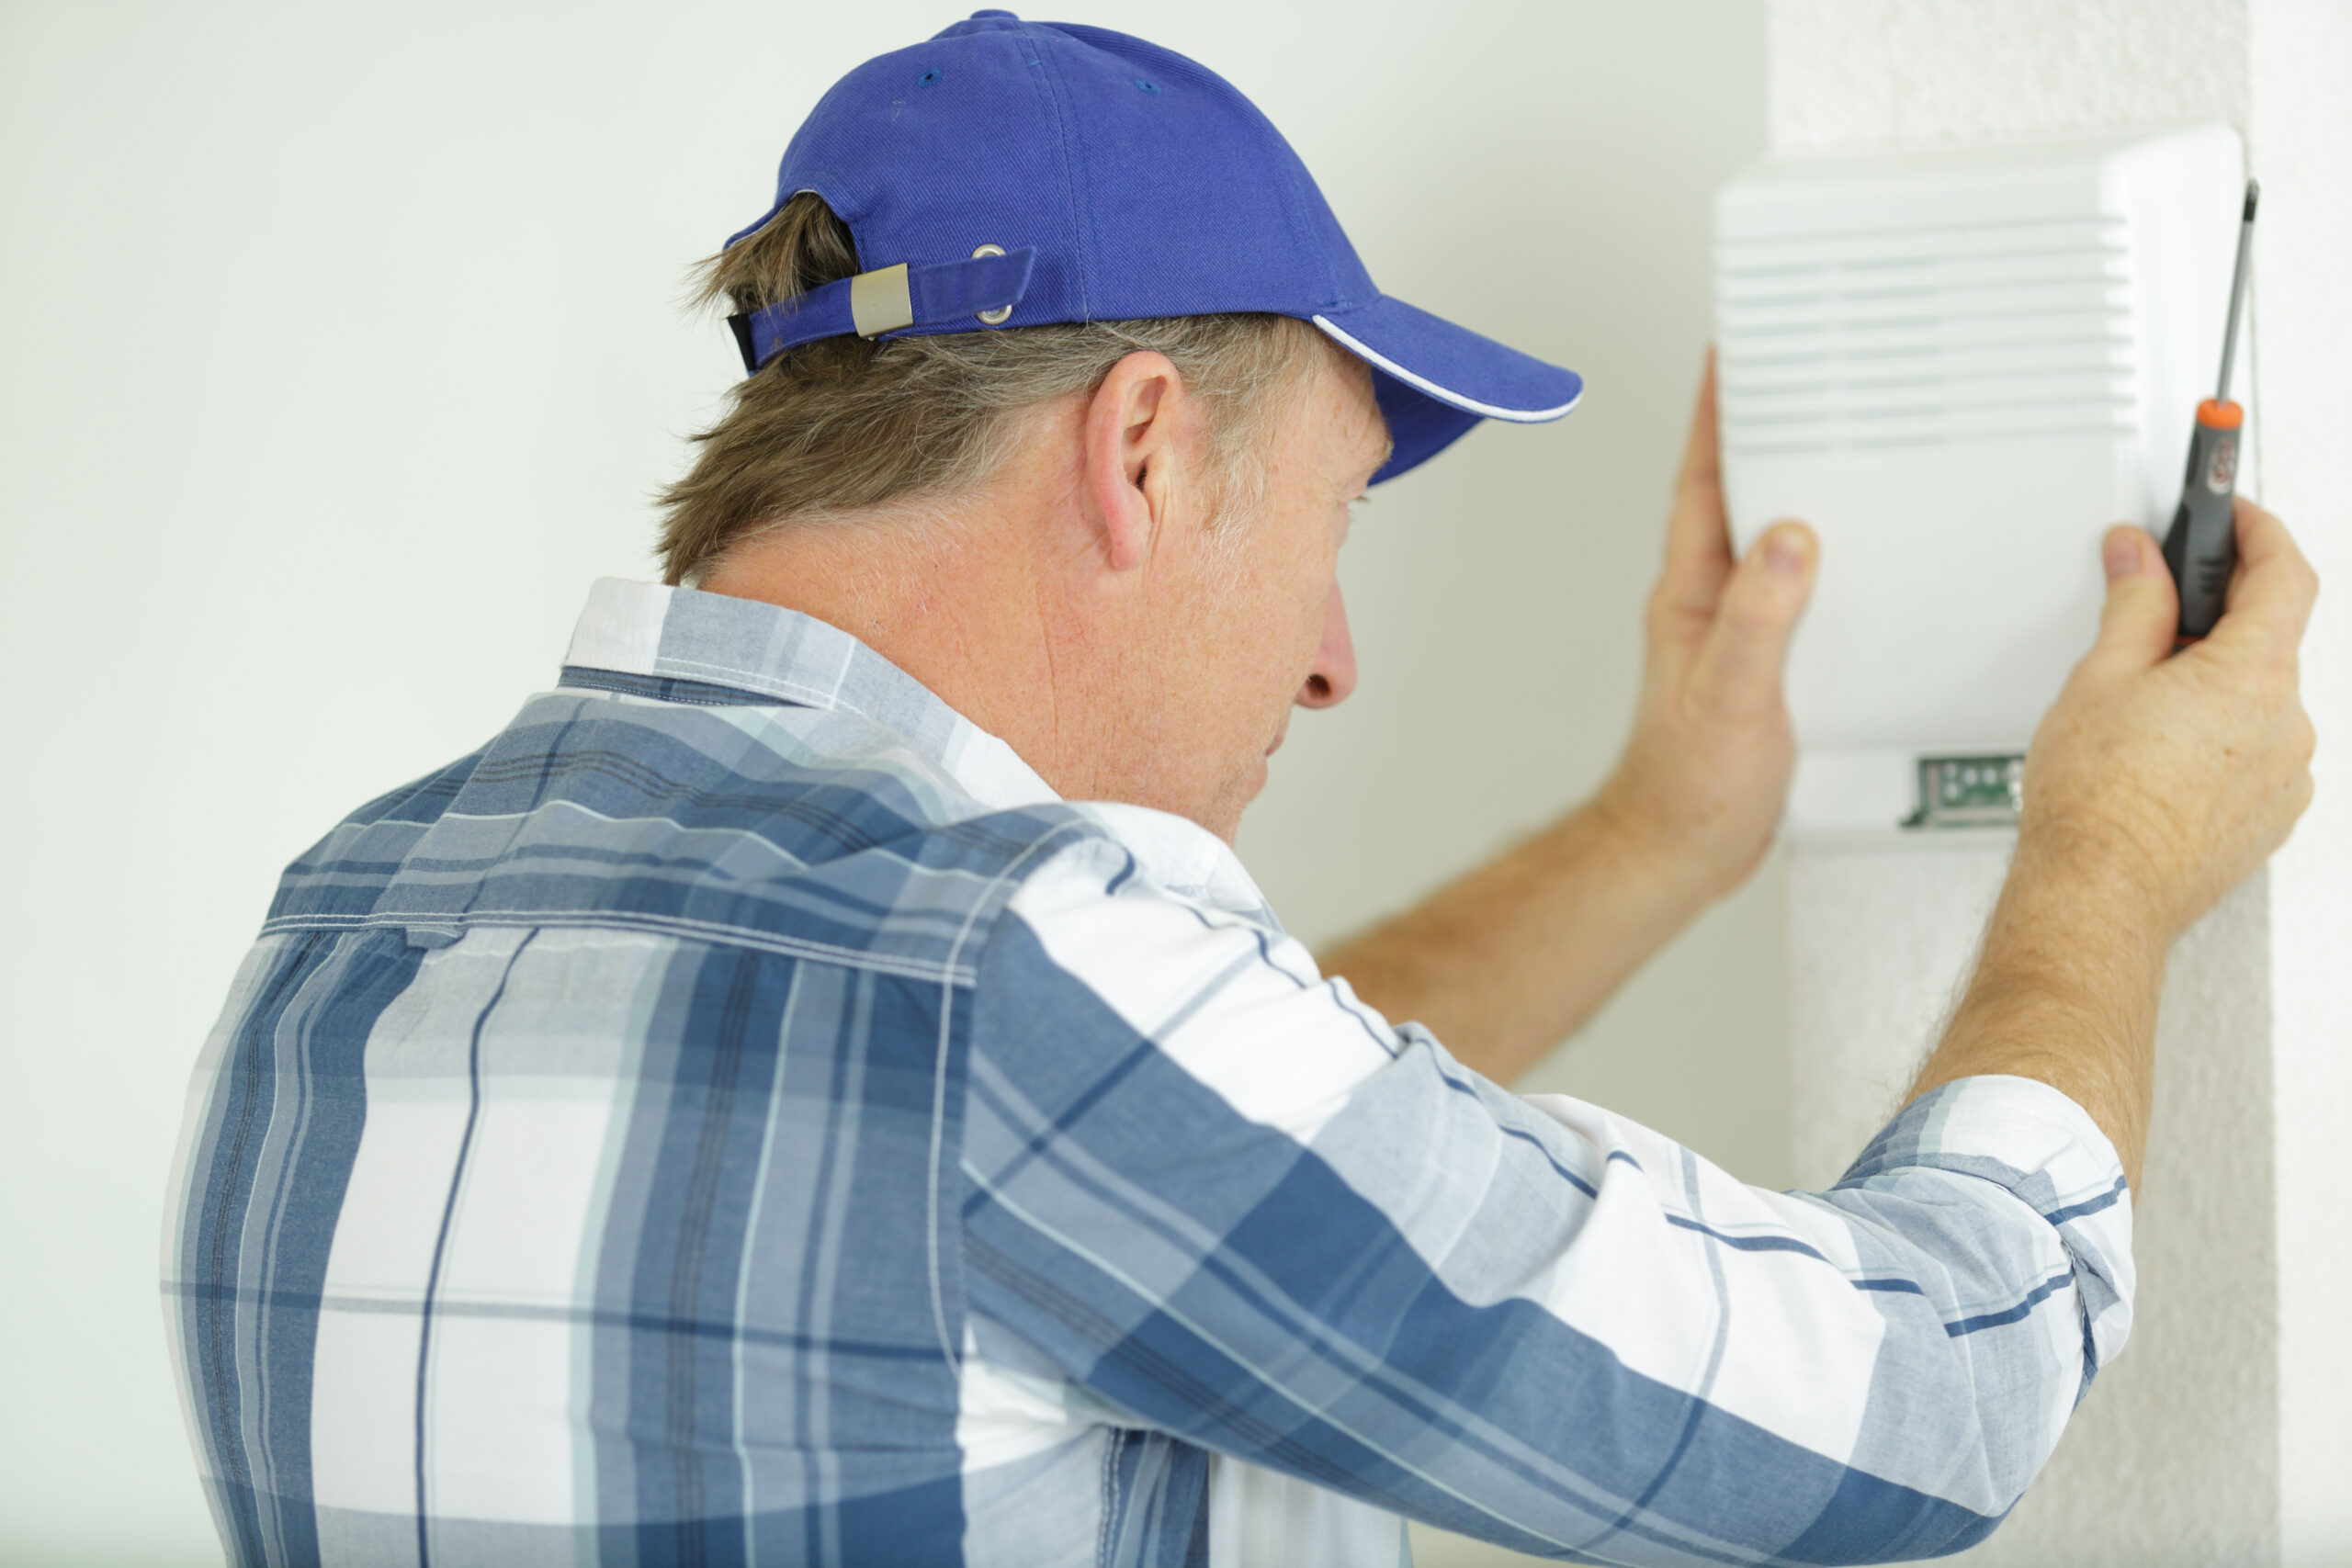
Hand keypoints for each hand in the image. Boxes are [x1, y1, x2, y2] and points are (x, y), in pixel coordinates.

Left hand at [1595, 350, 1817, 898]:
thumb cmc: (1690, 786)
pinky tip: (1864, 559)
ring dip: (1802, 492)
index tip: (1733, 354)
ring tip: (1845, 443)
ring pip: (1771, 540)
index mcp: (1691, 594)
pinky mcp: (1764, 663)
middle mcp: (1709, 602)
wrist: (1682, 851)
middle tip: (1801, 375)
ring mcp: (1735, 631)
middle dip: (1766, 433)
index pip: (1702, 483)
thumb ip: (1761, 618)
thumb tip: (1790, 538)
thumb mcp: (1735, 696)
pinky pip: (1798, 590)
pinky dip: (1830, 560)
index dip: (1716, 416)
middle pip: (1739, 495)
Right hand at [2021, 500, 2317, 941]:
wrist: (2098, 895)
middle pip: (2267, 639)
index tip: (2231, 514)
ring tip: (2138, 710)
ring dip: (2210, 687)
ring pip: (2256, 702)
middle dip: (2214, 619)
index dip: (2256, 531)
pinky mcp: (2271, 816)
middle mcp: (2286, 724)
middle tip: (2154, 613)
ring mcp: (2285, 775)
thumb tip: (2141, 558)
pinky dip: (2214, 740)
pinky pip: (2253, 754)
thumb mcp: (2100, 678)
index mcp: (2252, 676)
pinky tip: (2157, 757)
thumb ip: (2135, 604)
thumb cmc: (2097, 805)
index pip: (2284, 573)